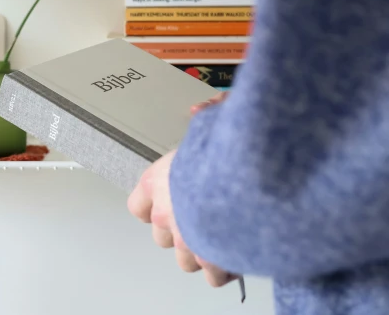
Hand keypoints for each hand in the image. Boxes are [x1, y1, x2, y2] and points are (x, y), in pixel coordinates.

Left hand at [127, 92, 237, 287]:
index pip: (137, 205)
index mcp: (157, 183)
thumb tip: (201, 112)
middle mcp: (167, 216)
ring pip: (186, 260)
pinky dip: (225, 268)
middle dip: (181, 230)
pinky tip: (237, 255)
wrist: (251, 179)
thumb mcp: (214, 120)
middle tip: (201, 217)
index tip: (164, 200)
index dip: (152, 203)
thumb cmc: (228, 150)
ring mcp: (188, 242)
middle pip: (162, 236)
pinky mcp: (213, 261)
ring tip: (221, 239)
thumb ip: (207, 116)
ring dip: (202, 252)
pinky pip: (214, 275)